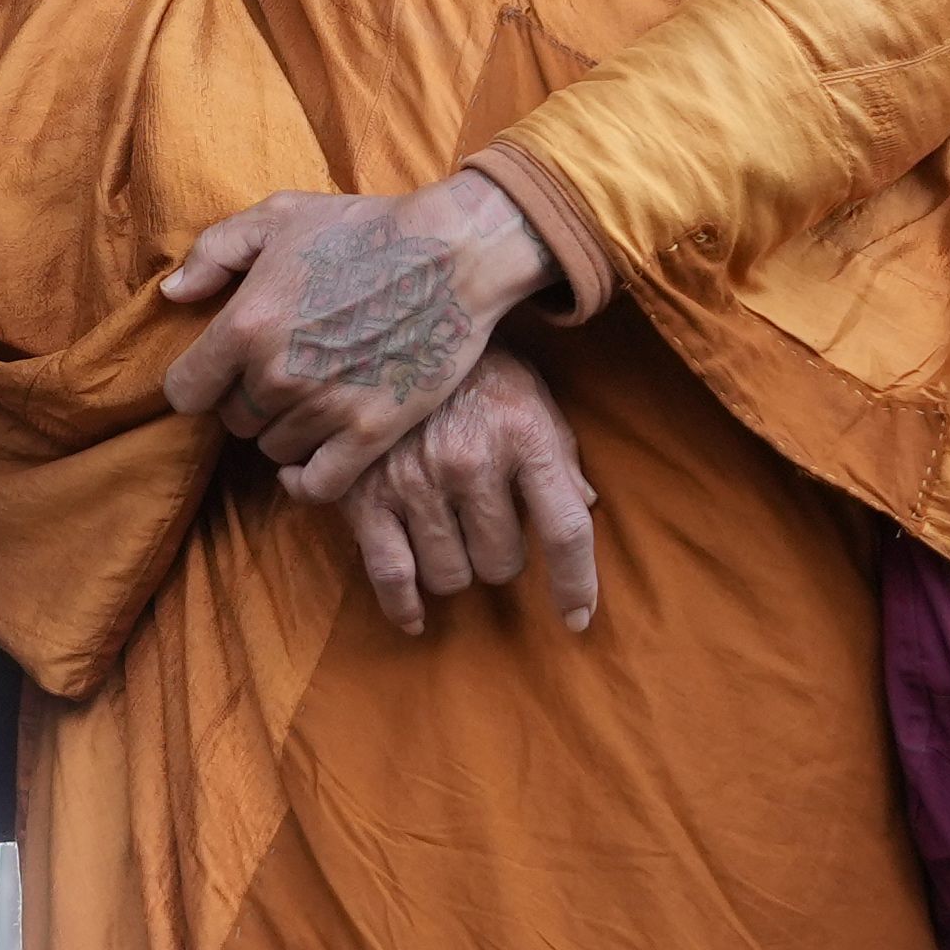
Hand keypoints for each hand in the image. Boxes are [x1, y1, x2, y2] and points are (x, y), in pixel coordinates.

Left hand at [159, 170, 552, 501]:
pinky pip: (317, 484)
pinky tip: (308, 461)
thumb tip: (172, 294)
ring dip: (285, 428)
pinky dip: (306, 478)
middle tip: (283, 371)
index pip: (184, 392)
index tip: (222, 371)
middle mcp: (277, 375)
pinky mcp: (370, 432)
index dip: (200, 381)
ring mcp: (325, 408)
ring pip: (274, 448)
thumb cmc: (364, 228)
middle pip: (233, 421)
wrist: (453, 252)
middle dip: (249, 398)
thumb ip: (214, 252)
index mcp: (245, 325)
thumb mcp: (279, 216)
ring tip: (312, 395)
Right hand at [305, 352, 599, 634]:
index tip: (577, 619)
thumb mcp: (527, 392)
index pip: (566, 528)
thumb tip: (585, 507)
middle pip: (503, 562)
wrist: (380, 330)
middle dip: (501, 556)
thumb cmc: (469, 366)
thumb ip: (558, 451)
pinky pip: (392, 575)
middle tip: (487, 525)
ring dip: (456, 568)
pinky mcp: (365, 494)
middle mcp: (471, 460)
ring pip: (451, 575)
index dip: (577, 584)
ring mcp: (415, 480)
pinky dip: (404, 605)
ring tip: (449, 533)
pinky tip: (414, 616)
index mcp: (524, 434)